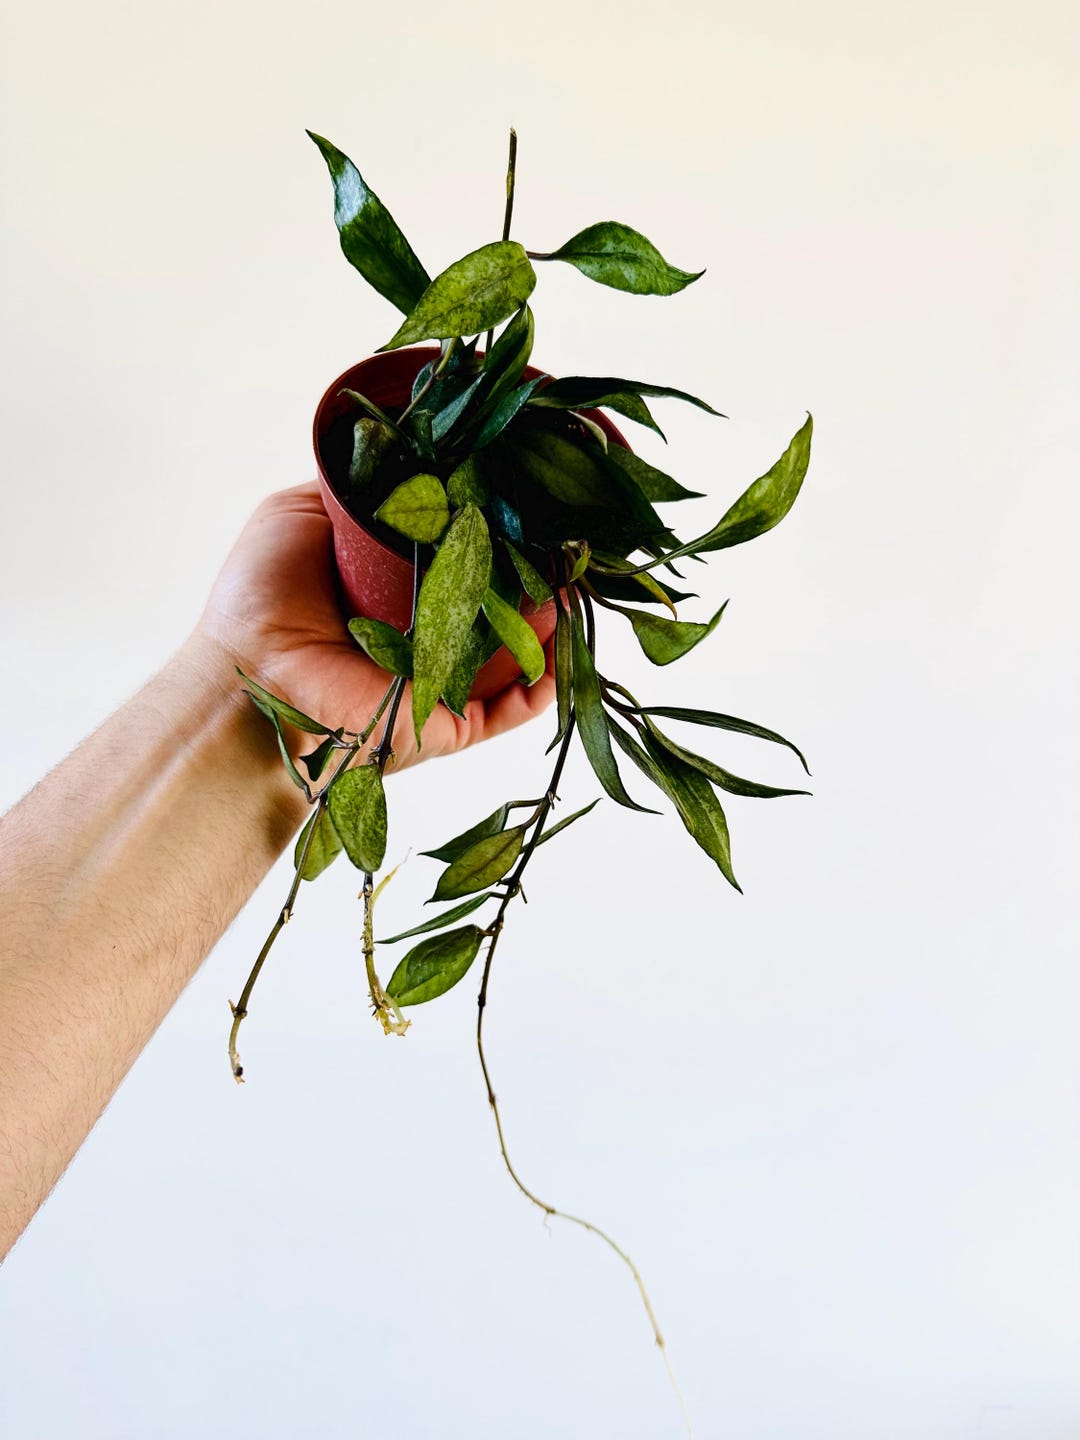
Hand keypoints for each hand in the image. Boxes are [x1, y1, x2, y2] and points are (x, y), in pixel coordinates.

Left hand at [197, 481, 555, 768]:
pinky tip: (571, 648)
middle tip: (570, 539)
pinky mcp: (448, 723)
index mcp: (395, 588)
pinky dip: (550, 683)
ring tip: (583, 582)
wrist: (245, 674)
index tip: (528, 501)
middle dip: (538, 574)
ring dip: (555, 622)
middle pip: (499, 602)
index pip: (461, 555)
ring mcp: (441, 680)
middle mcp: (425, 634)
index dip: (495, 530)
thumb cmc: (258, 597)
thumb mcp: (300, 514)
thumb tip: (405, 459)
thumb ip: (354, 491)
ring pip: (518, 653)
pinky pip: (513, 708)